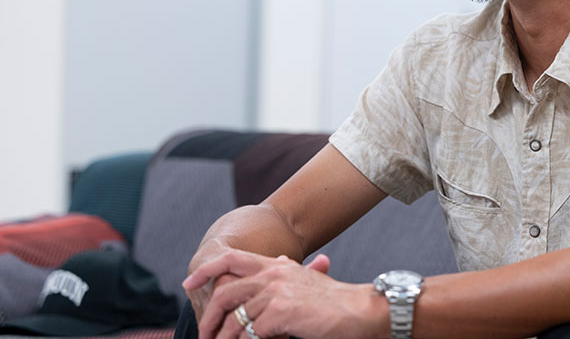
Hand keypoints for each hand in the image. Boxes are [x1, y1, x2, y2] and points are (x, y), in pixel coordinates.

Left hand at [183, 249, 386, 338]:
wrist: (359, 310)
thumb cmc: (335, 301)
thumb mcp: (307, 279)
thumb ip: (288, 273)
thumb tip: (280, 262)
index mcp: (277, 265)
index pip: (230, 259)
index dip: (206, 270)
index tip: (189, 284)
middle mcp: (273, 274)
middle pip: (224, 292)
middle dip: (209, 318)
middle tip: (205, 334)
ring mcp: (276, 292)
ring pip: (235, 320)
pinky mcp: (280, 313)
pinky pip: (251, 334)